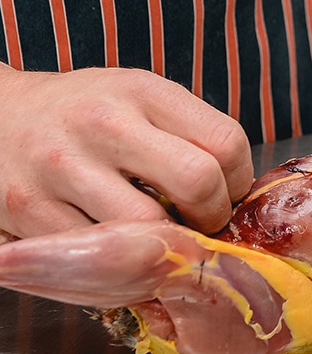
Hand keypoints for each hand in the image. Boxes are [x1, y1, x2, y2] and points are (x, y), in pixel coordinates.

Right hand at [0, 65, 253, 237]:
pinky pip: (101, 256)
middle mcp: (103, 123)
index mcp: (142, 90)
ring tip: (162, 236)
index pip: (225, 142)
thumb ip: (189, 134)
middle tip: (201, 221)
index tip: (227, 191)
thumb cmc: (85, 113)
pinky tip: (123, 246)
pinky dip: (123, 263)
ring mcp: (62, 168)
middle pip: (197, 183)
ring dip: (168, 245)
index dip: (239, 179)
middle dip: (212, 215)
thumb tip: (238, 194)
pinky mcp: (29, 211)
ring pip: (149, 228)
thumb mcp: (139, 99)